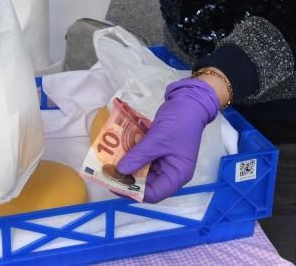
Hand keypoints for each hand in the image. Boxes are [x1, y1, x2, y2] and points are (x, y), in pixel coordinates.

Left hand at [116, 79, 220, 202]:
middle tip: (107, 171)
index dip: (133, 192)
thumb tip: (119, 171)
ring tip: (108, 162)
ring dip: (126, 166)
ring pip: (141, 170)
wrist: (188, 101)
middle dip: (127, 178)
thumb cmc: (179, 123)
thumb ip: (138, 156)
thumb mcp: (158, 140)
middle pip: (145, 184)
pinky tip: (117, 150)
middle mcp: (169, 172)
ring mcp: (162, 161)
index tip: (114, 183)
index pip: (153, 194)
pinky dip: (131, 155)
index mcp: (176, 175)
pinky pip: (141, 157)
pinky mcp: (156, 150)